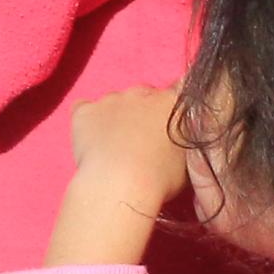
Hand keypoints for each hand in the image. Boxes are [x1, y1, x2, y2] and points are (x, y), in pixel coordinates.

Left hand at [50, 87, 189, 267]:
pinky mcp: (85, 111)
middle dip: (143, 113)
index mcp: (172, 102)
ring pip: (115, 102)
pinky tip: (92, 141)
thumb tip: (178, 134)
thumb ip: (184, 137)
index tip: (167, 126)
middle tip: (142, 142)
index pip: (178, 90)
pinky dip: (88, 121)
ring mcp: (111, 99)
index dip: (170, 109)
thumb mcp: (188, 158)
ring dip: (117, 117)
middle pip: (144, 96)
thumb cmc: (161, 177)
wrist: (121, 182)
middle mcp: (142, 93)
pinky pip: (85, 109)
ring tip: (115, 148)